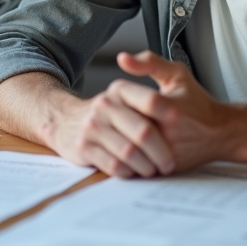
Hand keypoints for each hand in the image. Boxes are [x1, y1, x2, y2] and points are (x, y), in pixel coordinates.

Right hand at [43, 84, 175, 179]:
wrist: (64, 121)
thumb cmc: (108, 112)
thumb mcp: (125, 91)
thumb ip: (148, 74)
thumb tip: (169, 98)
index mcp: (120, 89)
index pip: (151, 101)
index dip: (170, 118)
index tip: (182, 131)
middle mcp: (105, 105)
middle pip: (143, 132)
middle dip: (161, 152)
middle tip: (169, 164)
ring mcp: (92, 126)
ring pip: (129, 152)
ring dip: (146, 166)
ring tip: (153, 170)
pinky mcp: (83, 147)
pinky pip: (113, 165)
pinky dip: (128, 172)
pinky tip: (133, 171)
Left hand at [109, 50, 230, 171]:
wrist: (220, 134)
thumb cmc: (198, 103)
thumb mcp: (177, 74)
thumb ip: (150, 62)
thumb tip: (123, 58)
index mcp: (170, 109)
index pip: (136, 103)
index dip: (124, 99)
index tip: (122, 97)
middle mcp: (169, 133)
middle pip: (128, 126)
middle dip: (117, 119)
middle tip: (114, 114)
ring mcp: (166, 154)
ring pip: (129, 146)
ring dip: (119, 137)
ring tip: (118, 128)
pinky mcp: (164, 168)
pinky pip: (136, 162)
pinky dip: (127, 153)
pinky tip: (126, 143)